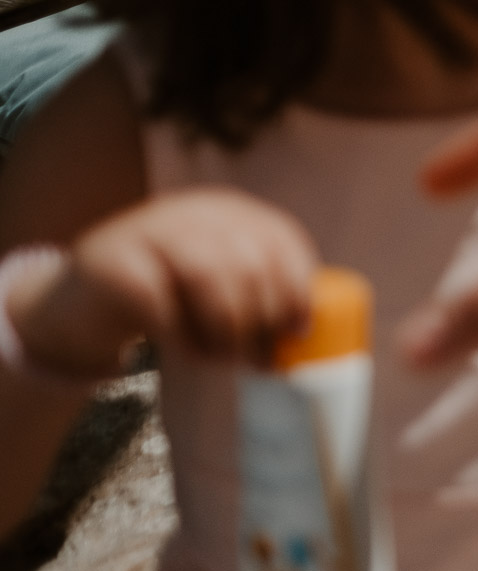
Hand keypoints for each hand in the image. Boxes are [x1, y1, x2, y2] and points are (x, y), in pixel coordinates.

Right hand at [8, 189, 315, 377]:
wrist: (78, 304)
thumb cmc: (166, 301)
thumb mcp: (217, 287)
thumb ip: (258, 295)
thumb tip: (307, 335)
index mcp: (230, 211)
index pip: (282, 241)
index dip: (297, 289)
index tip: (296, 332)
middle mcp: (193, 211)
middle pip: (251, 262)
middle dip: (262, 319)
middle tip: (256, 359)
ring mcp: (150, 230)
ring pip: (212, 277)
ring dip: (226, 330)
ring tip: (221, 359)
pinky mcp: (112, 262)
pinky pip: (163, 305)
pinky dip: (182, 339)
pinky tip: (183, 352)